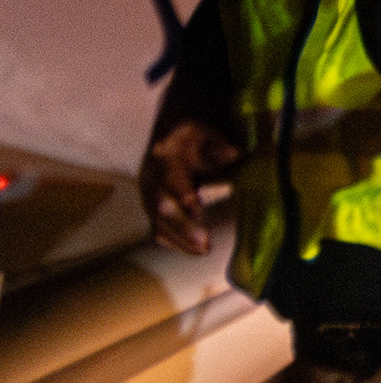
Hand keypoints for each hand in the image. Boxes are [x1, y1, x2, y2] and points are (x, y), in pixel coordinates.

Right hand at [139, 119, 240, 257]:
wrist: (170, 139)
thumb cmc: (192, 137)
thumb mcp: (204, 131)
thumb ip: (216, 142)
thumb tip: (233, 154)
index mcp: (163, 158)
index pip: (170, 179)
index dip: (181, 195)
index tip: (198, 211)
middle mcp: (151, 180)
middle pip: (161, 206)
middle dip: (182, 226)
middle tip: (204, 242)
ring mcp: (149, 197)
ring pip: (158, 222)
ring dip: (181, 238)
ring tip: (203, 251)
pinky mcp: (152, 210)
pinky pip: (158, 230)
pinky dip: (174, 242)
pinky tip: (193, 251)